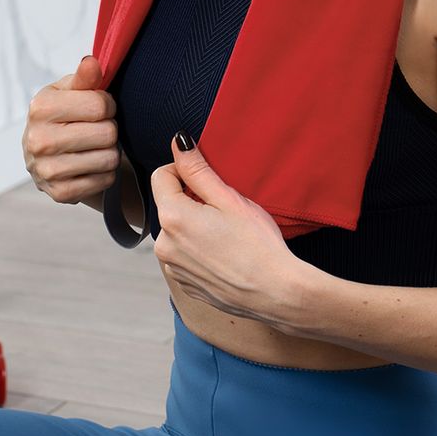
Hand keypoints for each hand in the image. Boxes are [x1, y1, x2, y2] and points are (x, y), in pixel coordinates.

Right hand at [23, 55, 120, 204]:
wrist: (48, 154)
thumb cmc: (65, 115)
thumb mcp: (72, 90)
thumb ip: (85, 77)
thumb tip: (91, 63)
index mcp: (41, 107)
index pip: (101, 105)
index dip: (108, 105)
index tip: (99, 108)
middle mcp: (37, 140)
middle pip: (107, 133)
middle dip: (110, 129)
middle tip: (97, 129)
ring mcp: (46, 170)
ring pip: (108, 158)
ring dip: (110, 151)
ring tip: (96, 146)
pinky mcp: (59, 193)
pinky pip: (104, 180)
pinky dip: (105, 173)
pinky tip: (92, 165)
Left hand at [151, 133, 304, 327]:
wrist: (275, 293)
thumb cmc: (257, 244)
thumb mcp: (229, 198)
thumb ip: (197, 169)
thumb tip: (178, 142)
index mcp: (172, 217)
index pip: (161, 176)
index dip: (183, 170)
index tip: (207, 179)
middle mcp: (163, 244)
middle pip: (169, 204)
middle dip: (191, 200)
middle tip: (225, 208)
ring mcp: (172, 267)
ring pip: (176, 230)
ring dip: (193, 224)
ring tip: (226, 233)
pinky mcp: (183, 283)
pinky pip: (183, 254)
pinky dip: (197, 248)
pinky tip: (223, 253)